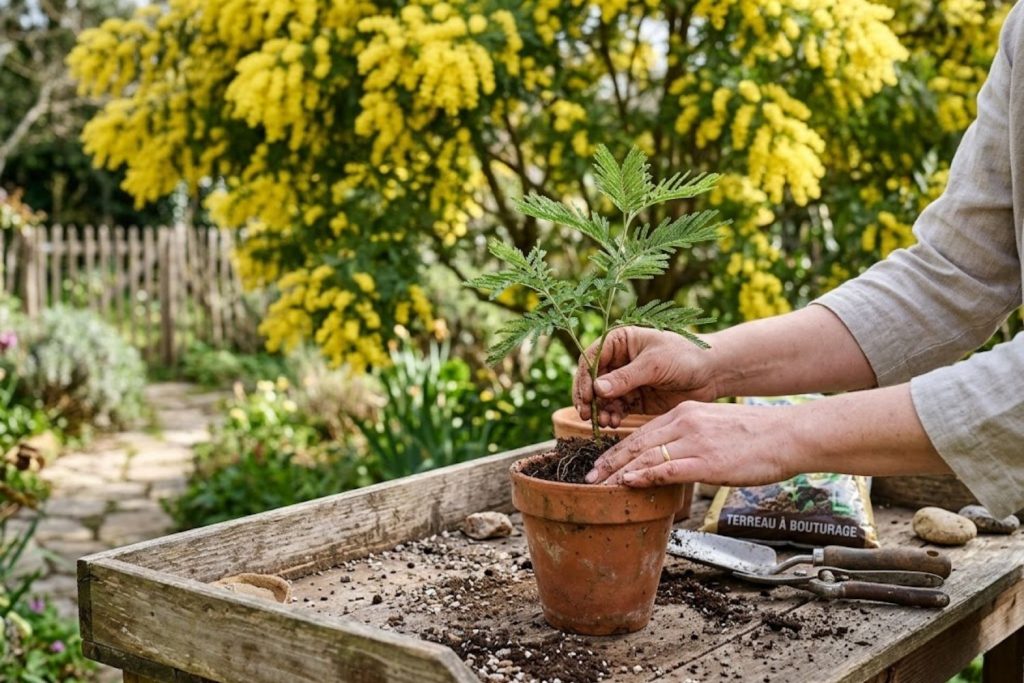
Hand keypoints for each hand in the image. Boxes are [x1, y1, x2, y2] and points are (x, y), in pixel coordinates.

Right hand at [573, 327, 717, 426]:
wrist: (711, 373)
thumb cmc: (684, 356)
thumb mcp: (653, 364)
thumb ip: (625, 377)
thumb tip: (597, 389)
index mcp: (619, 342)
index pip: (591, 359)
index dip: (584, 379)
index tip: (586, 397)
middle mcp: (618, 360)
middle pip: (592, 381)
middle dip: (589, 399)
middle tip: (588, 415)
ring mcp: (625, 381)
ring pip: (602, 398)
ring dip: (600, 410)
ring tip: (605, 421)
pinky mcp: (634, 398)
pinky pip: (616, 408)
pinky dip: (612, 416)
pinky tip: (614, 423)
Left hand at [583, 401, 795, 486]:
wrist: (787, 435)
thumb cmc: (756, 437)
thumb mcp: (714, 428)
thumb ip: (690, 439)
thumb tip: (671, 460)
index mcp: (684, 413)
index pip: (640, 433)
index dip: (616, 450)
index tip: (599, 463)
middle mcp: (684, 422)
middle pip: (635, 443)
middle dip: (609, 462)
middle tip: (588, 478)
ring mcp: (694, 441)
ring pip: (646, 456)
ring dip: (619, 473)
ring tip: (600, 487)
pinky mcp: (706, 461)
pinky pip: (667, 468)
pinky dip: (644, 476)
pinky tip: (629, 483)